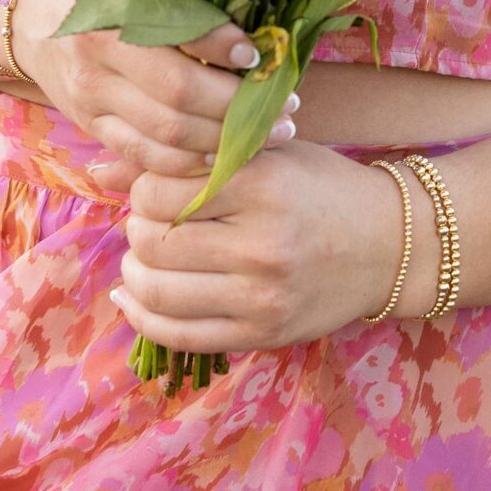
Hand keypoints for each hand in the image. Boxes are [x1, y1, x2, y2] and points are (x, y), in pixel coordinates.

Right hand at [9, 0, 297, 194]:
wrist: (25, 3)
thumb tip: (255, 0)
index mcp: (111, 8)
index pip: (178, 37)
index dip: (227, 49)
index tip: (262, 55)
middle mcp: (97, 59)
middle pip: (178, 99)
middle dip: (240, 110)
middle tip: (287, 107)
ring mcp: (91, 99)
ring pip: (166, 138)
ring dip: (225, 144)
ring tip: (271, 134)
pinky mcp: (90, 126)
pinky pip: (145, 157)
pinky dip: (190, 163)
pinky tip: (226, 156)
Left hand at [113, 139, 409, 356]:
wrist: (389, 246)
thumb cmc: (321, 188)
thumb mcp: (265, 155)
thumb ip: (187, 158)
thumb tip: (101, 168)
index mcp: (262, 184)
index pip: (158, 190)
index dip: (143, 189)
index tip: (157, 188)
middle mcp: (261, 242)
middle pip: (152, 242)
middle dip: (137, 231)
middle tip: (150, 223)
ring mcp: (261, 295)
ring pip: (158, 291)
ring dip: (135, 273)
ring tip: (146, 257)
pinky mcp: (262, 334)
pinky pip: (179, 335)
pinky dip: (143, 317)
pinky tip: (136, 297)